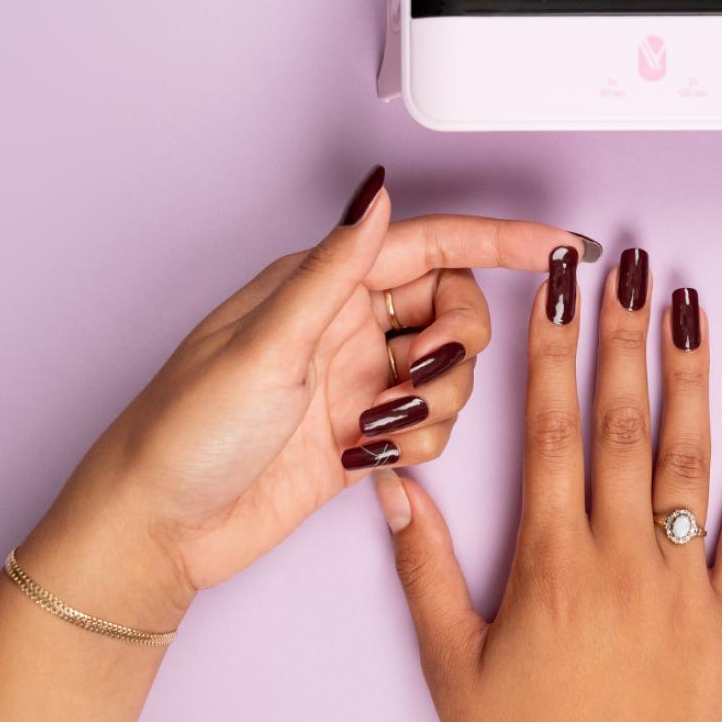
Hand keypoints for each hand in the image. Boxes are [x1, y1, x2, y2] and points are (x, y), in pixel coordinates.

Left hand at [19, 166, 591, 628]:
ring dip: (435, 404)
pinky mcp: (362, 437)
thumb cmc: (186, 431)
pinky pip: (431, 429)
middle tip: (423, 374)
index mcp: (321, 284)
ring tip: (375, 430)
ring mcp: (356, 382)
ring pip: (451, 375)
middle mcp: (345, 325)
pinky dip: (417, 446)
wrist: (158, 528)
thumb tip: (378, 193)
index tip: (562, 245)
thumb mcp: (267, 344)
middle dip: (461, 344)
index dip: (503, 241)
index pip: (434, 245)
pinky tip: (362, 462)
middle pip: (455, 310)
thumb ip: (335, 269)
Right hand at [376, 247, 721, 721]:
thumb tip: (396, 485)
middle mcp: (620, 558)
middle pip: (622, 423)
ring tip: (690, 302)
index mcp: (549, 564)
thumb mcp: (450, 667)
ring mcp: (683, 583)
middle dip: (624, 336)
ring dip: (689, 373)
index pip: (552, 430)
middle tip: (631, 263)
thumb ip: (424, 568)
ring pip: (687, 456)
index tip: (563, 288)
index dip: (557, 350)